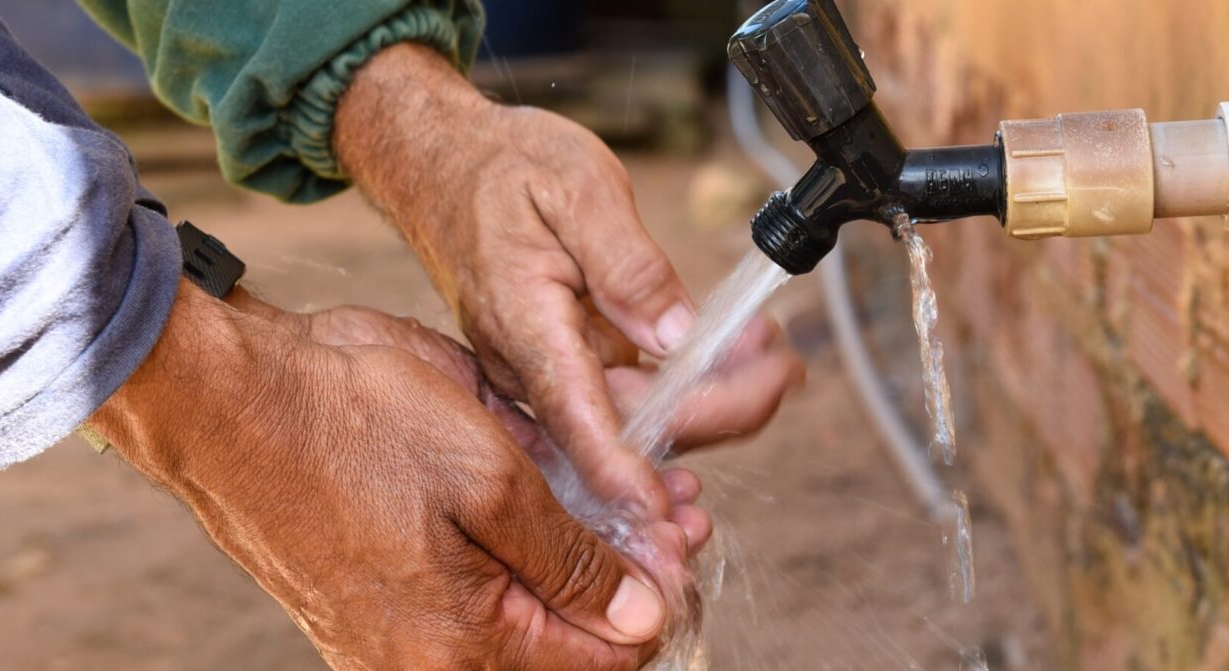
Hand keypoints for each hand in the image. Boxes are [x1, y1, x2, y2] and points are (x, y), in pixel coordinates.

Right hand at [89, 282, 693, 668]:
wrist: (228, 397)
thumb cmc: (347, 425)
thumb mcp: (489, 481)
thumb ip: (570, 560)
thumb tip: (640, 615)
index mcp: (459, 647)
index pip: (601, 659)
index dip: (657, 600)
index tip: (684, 537)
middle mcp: (427, 656)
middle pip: (565, 639)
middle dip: (631, 574)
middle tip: (677, 508)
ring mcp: (396, 631)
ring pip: (525, 609)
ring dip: (585, 555)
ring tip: (635, 493)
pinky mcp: (377, 595)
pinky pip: (473, 587)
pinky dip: (523, 547)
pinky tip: (558, 494)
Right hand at [333, 44, 802, 520]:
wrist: (442, 161)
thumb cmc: (502, 167)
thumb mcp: (577, 187)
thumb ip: (627, 264)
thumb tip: (674, 333)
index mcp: (525, 325)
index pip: (576, 416)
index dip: (623, 470)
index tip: (663, 507)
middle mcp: (532, 364)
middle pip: (631, 422)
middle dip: (719, 407)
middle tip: (786, 367)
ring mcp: (553, 369)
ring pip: (643, 411)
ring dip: (715, 391)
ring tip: (773, 348)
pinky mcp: (570, 363)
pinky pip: (636, 389)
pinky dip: (691, 374)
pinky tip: (736, 345)